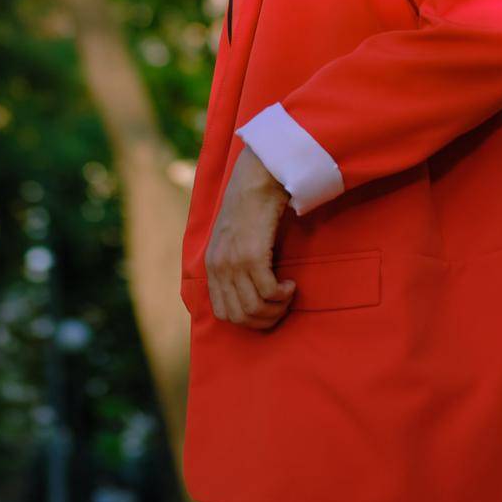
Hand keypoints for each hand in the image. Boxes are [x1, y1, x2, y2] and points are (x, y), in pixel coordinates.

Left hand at [205, 144, 295, 328]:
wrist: (256, 180)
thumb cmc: (250, 207)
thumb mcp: (230, 239)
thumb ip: (231, 263)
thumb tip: (247, 291)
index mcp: (211, 266)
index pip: (223, 314)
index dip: (248, 321)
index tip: (267, 309)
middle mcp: (219, 268)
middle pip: (239, 317)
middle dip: (265, 320)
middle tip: (282, 306)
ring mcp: (234, 262)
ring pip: (254, 308)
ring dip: (277, 308)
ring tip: (287, 294)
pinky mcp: (252, 255)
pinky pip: (268, 291)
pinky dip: (283, 294)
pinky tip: (290, 284)